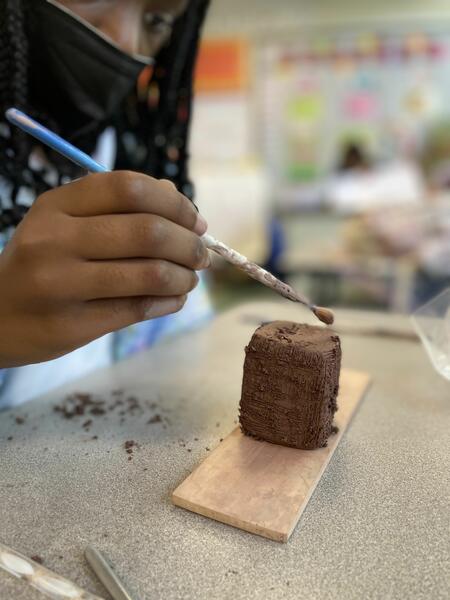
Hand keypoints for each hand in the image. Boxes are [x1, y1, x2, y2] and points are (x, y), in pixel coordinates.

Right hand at [0, 171, 208, 366]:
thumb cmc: (40, 263)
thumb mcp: (64, 223)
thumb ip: (116, 208)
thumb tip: (176, 199)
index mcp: (56, 205)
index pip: (129, 188)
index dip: (175, 203)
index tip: (196, 221)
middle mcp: (55, 240)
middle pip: (147, 231)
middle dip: (189, 244)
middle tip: (202, 255)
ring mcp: (61, 284)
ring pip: (150, 274)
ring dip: (184, 276)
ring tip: (190, 278)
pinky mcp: (73, 325)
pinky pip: (139, 309)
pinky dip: (171, 302)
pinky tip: (176, 298)